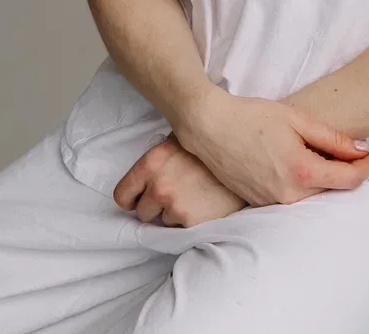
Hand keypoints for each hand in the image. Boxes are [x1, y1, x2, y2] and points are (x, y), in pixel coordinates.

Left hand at [113, 133, 246, 226]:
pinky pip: (180, 229)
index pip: (122, 195)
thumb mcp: (182, 141)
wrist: (245, 160)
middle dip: (155, 206)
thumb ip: (160, 157)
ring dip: (174, 213)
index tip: (139, 199)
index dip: (132, 198)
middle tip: (176, 193)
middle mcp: (160, 184)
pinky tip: (203, 204)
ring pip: (162, 221)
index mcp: (153, 161)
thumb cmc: (212, 147)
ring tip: (195, 196)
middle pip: (142, 212)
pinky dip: (189, 220)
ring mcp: (175, 204)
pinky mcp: (190, 221)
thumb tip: (144, 172)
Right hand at [174, 87, 368, 206]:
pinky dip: (304, 182)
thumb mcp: (297, 120)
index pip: (349, 180)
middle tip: (354, 149)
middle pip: (333, 190)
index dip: (367, 167)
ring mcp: (272, 202)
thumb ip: (332, 138)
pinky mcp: (260, 202)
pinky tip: (300, 161)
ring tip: (326, 152)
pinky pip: (293, 197)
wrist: (209, 127)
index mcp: (301, 172)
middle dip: (348, 172)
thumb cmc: (252, 117)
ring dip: (326, 178)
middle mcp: (288, 195)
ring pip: (313, 195)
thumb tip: (361, 149)